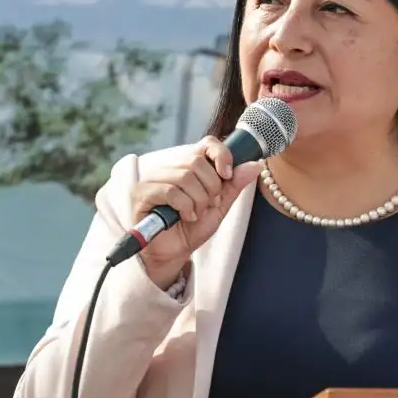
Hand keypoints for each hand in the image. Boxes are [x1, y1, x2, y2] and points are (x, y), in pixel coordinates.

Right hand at [130, 137, 263, 286]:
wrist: (174, 253)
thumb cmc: (193, 228)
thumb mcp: (220, 206)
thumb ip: (234, 185)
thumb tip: (255, 165)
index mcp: (187, 165)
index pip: (206, 144)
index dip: (221, 155)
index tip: (227, 175)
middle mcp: (168, 167)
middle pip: (196, 161)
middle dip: (210, 188)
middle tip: (208, 205)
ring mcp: (152, 179)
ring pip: (184, 177)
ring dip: (198, 200)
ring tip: (195, 214)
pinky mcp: (142, 194)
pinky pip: (170, 192)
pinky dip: (185, 207)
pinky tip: (185, 217)